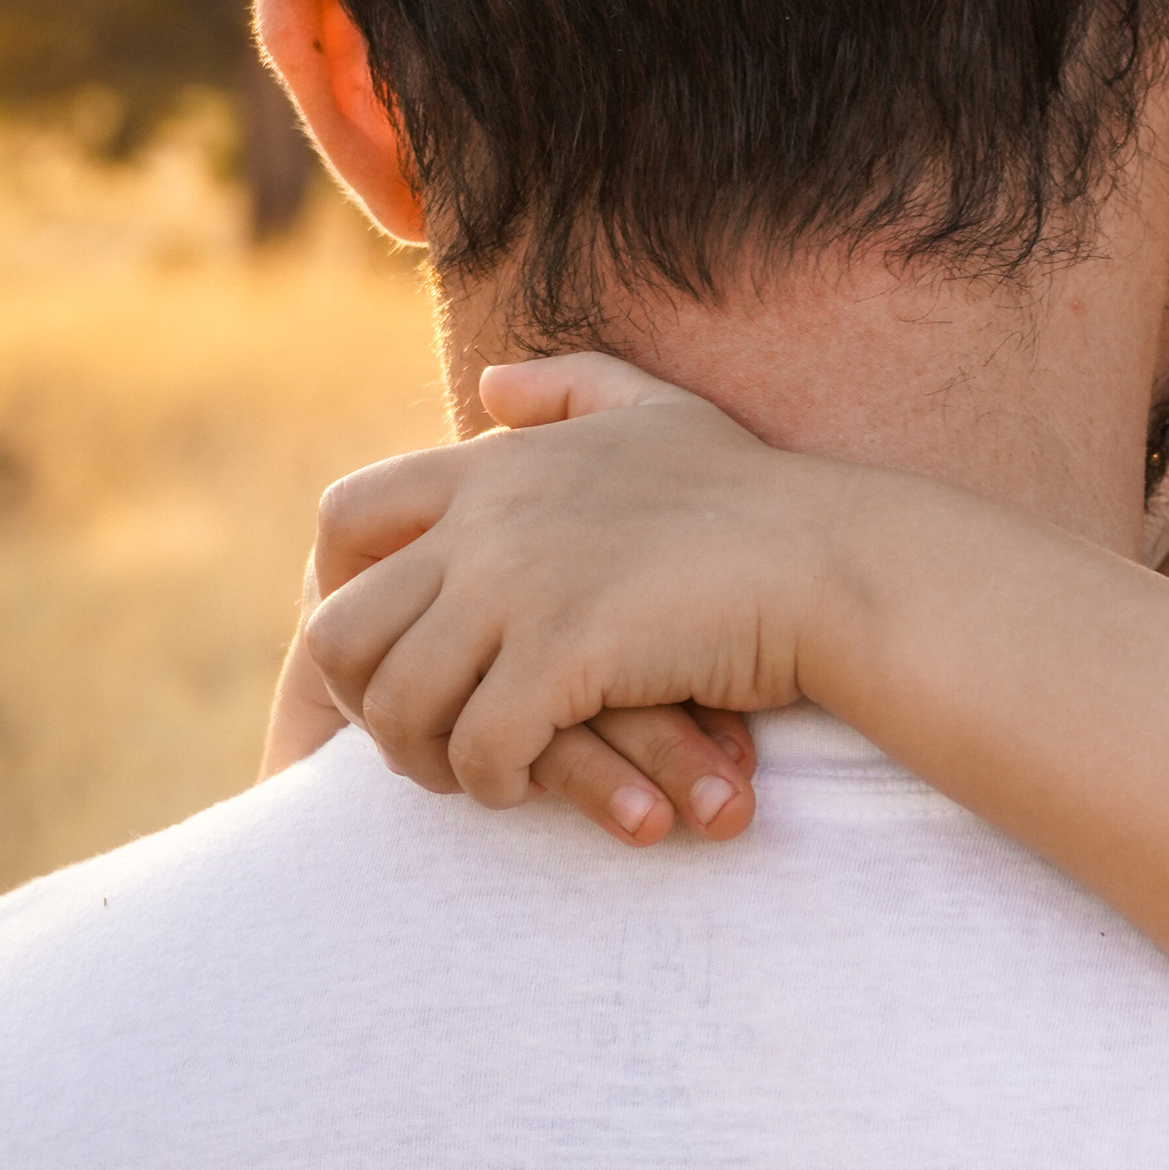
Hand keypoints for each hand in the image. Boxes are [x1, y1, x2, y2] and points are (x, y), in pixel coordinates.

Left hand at [302, 354, 854, 844]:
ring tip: (475, 770)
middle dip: (365, 702)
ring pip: (397, 704)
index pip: (343, 521)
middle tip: (425, 734)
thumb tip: (490, 386)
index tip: (386, 650)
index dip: (336, 595)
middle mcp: (487, 521)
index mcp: (495, 467)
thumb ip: (568, 389)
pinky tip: (528, 783)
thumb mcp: (656, 412)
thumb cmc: (755, 495)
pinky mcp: (563, 659)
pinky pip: (478, 748)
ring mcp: (520, 588)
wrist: (831, 560)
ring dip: (424, 756)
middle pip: (341, 630)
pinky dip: (492, 781)